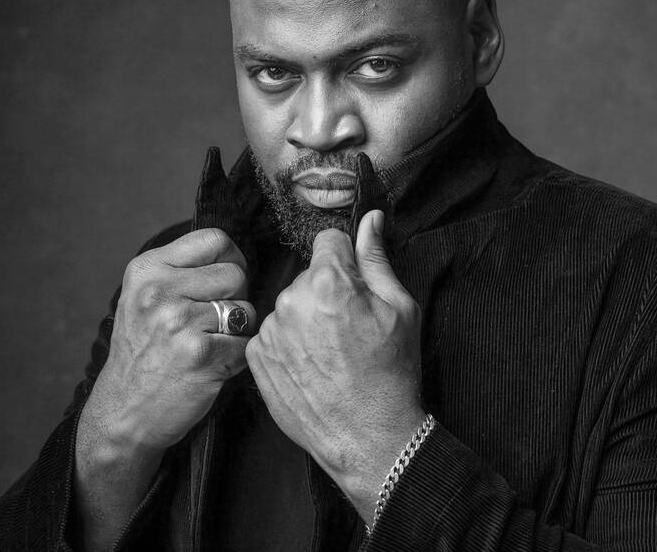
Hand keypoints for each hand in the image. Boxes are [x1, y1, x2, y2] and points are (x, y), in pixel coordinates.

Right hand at [82, 228, 255, 452]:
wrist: (122, 413)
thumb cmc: (143, 352)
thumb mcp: (144, 297)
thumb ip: (182, 270)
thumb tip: (235, 254)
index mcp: (147, 269)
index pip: (215, 239)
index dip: (230, 259)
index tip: (224, 280)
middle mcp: (160, 291)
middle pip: (236, 273)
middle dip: (235, 297)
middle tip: (213, 321)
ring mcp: (180, 323)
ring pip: (246, 309)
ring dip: (237, 330)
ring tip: (208, 343)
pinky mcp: (201, 354)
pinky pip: (246, 343)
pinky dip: (237, 357)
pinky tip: (211, 365)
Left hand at [246, 210, 425, 521]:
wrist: (368, 438)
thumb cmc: (391, 373)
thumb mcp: (400, 308)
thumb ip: (377, 258)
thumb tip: (370, 217)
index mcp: (327, 281)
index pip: (329, 240)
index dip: (347, 260)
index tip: (356, 285)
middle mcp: (290, 299)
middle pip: (309, 274)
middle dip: (328, 289)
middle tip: (348, 326)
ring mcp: (269, 330)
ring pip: (291, 303)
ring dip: (306, 316)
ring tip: (330, 350)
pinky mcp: (256, 356)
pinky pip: (274, 330)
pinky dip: (290, 341)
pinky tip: (312, 364)